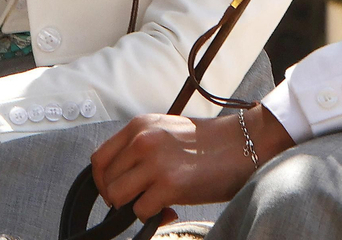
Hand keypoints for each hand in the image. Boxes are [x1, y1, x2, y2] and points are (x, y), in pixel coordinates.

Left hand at [90, 106, 294, 219]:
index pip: (99, 159)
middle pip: (105, 182)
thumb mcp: (165, 131)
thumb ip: (139, 147)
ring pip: (117, 198)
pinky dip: (154, 217)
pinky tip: (171, 209)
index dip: (104, 181)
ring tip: (156, 203)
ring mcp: (155, 163)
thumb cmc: (207, 142)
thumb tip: (119, 178)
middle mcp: (142, 141)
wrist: (243, 144)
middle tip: (141, 200)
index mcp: (139, 126)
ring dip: (134, 207)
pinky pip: (141, 211)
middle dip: (119, 198)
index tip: (118, 190)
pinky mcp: (170, 185)